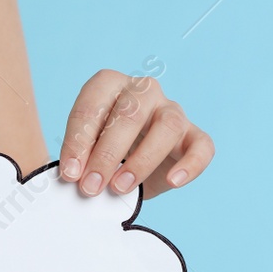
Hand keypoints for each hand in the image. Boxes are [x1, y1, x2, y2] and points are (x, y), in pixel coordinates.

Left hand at [56, 69, 213, 199]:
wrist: (129, 164)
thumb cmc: (102, 150)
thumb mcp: (86, 150)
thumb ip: (80, 157)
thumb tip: (74, 175)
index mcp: (109, 84)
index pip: (92, 105)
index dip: (78, 141)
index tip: (70, 174)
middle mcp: (143, 91)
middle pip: (130, 113)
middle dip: (106, 153)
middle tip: (91, 186)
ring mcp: (172, 110)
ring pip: (168, 125)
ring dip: (142, 160)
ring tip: (120, 187)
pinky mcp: (194, 135)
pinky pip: (202, 146)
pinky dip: (190, 165)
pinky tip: (172, 182)